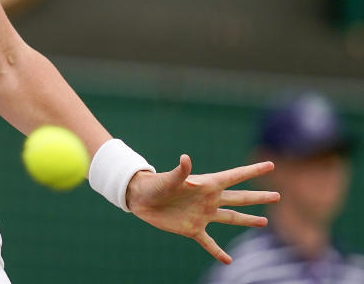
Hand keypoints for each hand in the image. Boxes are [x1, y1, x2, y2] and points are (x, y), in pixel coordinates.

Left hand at [126, 155, 279, 263]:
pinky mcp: (193, 229)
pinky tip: (228, 260)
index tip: (270, 164)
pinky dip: (218, 252)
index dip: (252, 171)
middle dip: (258, 197)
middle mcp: (209, 200)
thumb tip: (186, 158)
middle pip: (239, 199)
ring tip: (264, 222)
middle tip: (277, 195)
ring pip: (231, 218)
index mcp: (207, 185)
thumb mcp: (169, 178)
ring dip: (247, 220)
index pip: (235, 176)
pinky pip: (209, 243)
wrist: (140, 199)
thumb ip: (181, 171)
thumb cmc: (154, 184)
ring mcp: (203, 215)